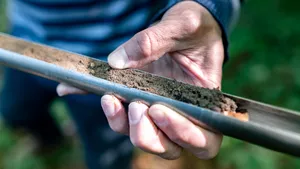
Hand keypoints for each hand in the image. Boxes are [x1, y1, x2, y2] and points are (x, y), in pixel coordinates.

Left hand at [57, 1, 223, 159]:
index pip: (203, 138)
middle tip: (137, 107)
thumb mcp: (184, 25)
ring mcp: (158, 110)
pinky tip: (74, 89)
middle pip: (168, 147)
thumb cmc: (196, 28)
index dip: (184, 135)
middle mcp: (181, 113)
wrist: (185, 27)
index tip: (159, 111)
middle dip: (148, 135)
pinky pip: (119, 113)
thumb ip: (155, 41)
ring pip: (141, 136)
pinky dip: (101, 105)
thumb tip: (117, 62)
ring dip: (123, 124)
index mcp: (204, 103)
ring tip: (110, 98)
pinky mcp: (138, 100)